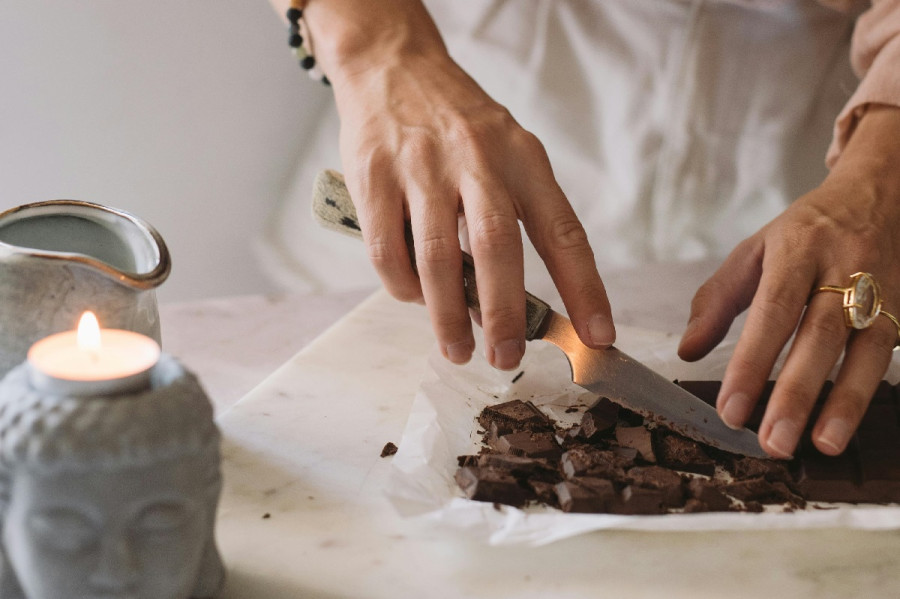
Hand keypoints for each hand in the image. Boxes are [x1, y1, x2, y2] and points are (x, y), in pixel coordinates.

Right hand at [310, 1, 613, 369]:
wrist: (393, 66)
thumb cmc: (457, 124)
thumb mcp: (505, 151)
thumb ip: (512, 216)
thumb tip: (506, 302)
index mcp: (523, 158)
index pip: (563, 230)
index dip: (584, 287)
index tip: (598, 335)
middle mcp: (477, 159)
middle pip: (498, 246)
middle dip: (504, 313)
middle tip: (506, 358)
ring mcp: (422, 166)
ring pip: (436, 256)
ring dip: (447, 315)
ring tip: (457, 350)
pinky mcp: (373, 175)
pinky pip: (386, 249)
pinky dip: (401, 286)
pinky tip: (412, 297)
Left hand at [679, 105, 899, 457]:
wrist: (881, 193)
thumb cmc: (806, 232)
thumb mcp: (753, 251)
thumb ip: (717, 299)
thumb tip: (688, 351)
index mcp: (797, 251)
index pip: (771, 312)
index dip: (752, 362)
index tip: (731, 409)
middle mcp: (843, 269)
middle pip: (819, 336)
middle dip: (796, 394)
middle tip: (773, 442)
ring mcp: (881, 290)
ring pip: (865, 351)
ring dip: (844, 403)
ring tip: (821, 445)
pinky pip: (888, 354)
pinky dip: (868, 391)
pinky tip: (847, 424)